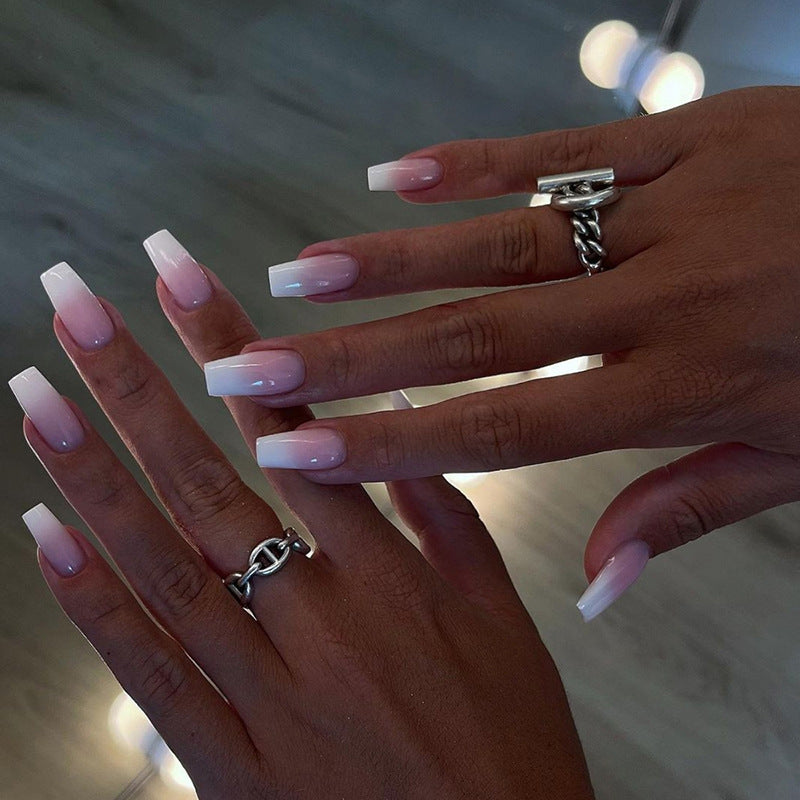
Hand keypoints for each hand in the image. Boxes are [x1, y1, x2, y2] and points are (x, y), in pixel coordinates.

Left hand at [14, 257, 592, 797]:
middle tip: (74, 303)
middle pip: (207, 478)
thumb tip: (393, 432)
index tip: (180, 278)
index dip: (234, 346)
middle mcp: (319, 617)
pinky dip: (92, 601)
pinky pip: (148, 669)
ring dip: (90, 472)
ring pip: (160, 562)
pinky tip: (45, 536)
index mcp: (391, 575)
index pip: (294, 429)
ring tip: (37, 392)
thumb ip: (445, 519)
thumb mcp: (503, 619)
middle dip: (136, 381)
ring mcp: (264, 688)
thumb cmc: (510, 746)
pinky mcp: (229, 759)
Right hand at [208, 86, 799, 610]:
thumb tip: (596, 589)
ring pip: (503, 239)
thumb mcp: (799, 460)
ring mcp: (675, 206)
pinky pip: (564, 148)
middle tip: (250, 366)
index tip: (299, 452)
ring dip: (390, 261)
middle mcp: (664, 300)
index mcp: (686, 388)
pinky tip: (390, 177)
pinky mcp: (689, 133)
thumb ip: (684, 512)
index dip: (392, 445)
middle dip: (350, 358)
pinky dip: (473, 163)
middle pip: (476, 336)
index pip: (504, 429)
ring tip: (294, 278)